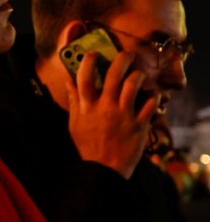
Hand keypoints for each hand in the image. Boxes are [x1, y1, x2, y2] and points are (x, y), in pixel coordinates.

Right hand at [65, 49, 157, 178]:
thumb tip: (69, 81)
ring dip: (138, 75)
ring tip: (139, 73)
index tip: (93, 53)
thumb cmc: (86, 145)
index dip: (88, 61)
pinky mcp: (140, 124)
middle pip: (114, 75)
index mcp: (87, 106)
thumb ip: (73, 100)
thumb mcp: (74, 122)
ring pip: (134, 85)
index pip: (85, 76)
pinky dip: (153, 96)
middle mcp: (106, 106)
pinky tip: (152, 94)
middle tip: (127, 54)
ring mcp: (124, 115)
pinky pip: (150, 104)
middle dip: (122, 59)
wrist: (104, 168)